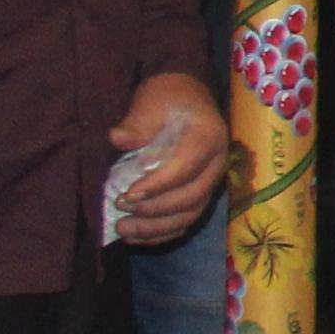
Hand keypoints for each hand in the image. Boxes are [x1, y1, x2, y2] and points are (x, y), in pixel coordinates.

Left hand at [109, 71, 228, 240]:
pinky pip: (186, 220)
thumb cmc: (168, 98)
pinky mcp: (200, 193)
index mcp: (208, 138)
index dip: (157, 186)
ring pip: (190, 214)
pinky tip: (137, 236)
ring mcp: (211, 181)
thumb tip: (117, 138)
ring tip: (124, 228)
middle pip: (192, 197)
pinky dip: (163, 233)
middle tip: (121, 207)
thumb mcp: (151, 102)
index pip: (186, 169)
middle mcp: (217, 164)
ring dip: (157, 227)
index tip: (127, 195)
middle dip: (155, 209)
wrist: (185, 97)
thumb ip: (137, 123)